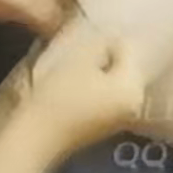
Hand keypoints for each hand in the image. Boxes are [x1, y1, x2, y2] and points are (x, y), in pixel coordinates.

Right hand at [23, 32, 145, 145]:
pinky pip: (106, 96)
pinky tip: (72, 85)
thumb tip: (107, 38)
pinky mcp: (105, 126)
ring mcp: (121, 118)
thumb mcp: (78, 60)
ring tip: (74, 64)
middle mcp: (135, 104)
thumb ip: (98, 43)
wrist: (37, 136)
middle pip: (123, 67)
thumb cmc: (58, 95)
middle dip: (105, 56)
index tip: (85, 35)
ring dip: (98, 72)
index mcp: (133, 88)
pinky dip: (93, 87)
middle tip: (80, 48)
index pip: (128, 48)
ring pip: (113, 82)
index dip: (106, 38)